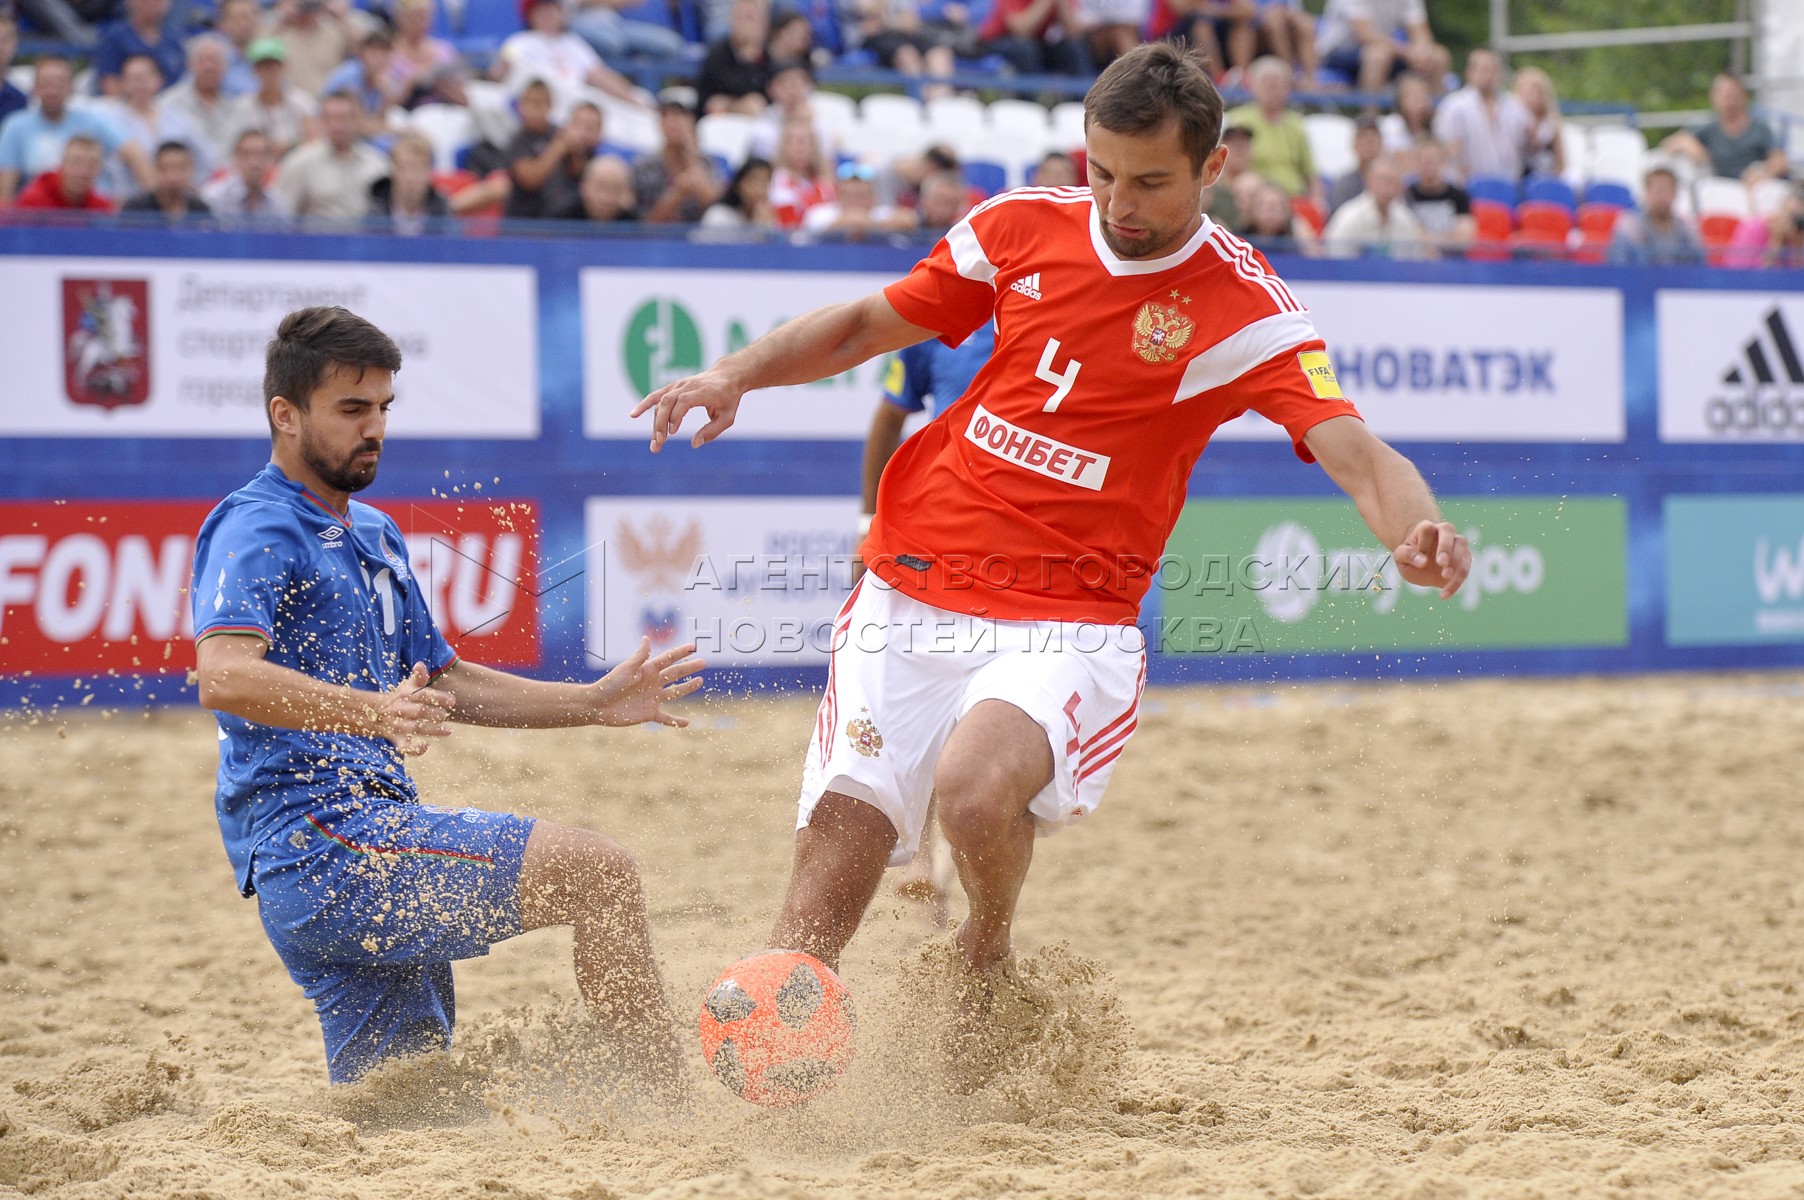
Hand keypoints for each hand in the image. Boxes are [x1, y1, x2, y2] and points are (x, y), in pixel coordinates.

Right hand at [376, 662, 455, 754]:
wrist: (374, 714)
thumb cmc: (399, 699)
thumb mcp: (407, 686)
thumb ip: (418, 678)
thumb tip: (420, 664)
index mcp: (406, 695)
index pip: (422, 695)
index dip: (437, 698)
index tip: (453, 701)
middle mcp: (402, 710)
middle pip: (418, 712)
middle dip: (433, 714)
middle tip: (446, 715)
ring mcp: (399, 725)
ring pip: (415, 728)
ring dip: (432, 730)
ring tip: (448, 730)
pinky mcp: (397, 739)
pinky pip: (404, 746)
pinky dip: (414, 749)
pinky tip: (426, 746)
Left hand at [589, 638, 705, 726]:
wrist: (597, 706)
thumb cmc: (609, 684)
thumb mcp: (625, 669)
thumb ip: (639, 656)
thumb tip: (647, 638)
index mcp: (647, 670)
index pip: (668, 659)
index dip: (681, 652)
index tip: (694, 647)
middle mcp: (652, 683)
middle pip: (675, 673)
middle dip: (689, 668)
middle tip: (704, 662)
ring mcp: (652, 698)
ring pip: (674, 692)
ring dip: (687, 688)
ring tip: (700, 682)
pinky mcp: (649, 713)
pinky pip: (666, 718)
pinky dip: (676, 721)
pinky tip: (687, 723)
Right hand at [629, 368, 743, 451]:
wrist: (726, 376)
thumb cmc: (728, 399)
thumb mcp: (727, 418)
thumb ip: (712, 431)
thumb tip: (694, 444)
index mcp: (702, 391)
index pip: (683, 401)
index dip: (676, 416)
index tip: (674, 432)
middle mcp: (688, 386)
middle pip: (668, 402)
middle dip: (660, 423)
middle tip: (659, 444)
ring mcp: (679, 385)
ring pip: (660, 401)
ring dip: (654, 422)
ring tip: (654, 443)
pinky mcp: (673, 387)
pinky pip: (656, 395)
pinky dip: (644, 405)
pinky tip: (633, 415)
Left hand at [1393, 520, 1470, 598]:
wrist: (1421, 569)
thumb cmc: (1410, 559)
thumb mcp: (1400, 558)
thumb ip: (1407, 555)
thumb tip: (1423, 561)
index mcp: (1425, 530)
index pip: (1427, 528)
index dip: (1424, 540)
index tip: (1421, 554)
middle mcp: (1442, 533)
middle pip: (1448, 529)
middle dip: (1445, 546)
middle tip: (1441, 563)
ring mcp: (1456, 544)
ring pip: (1461, 546)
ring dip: (1455, 562)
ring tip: (1445, 577)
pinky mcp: (1465, 558)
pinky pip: (1465, 567)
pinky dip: (1457, 581)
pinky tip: (1445, 594)